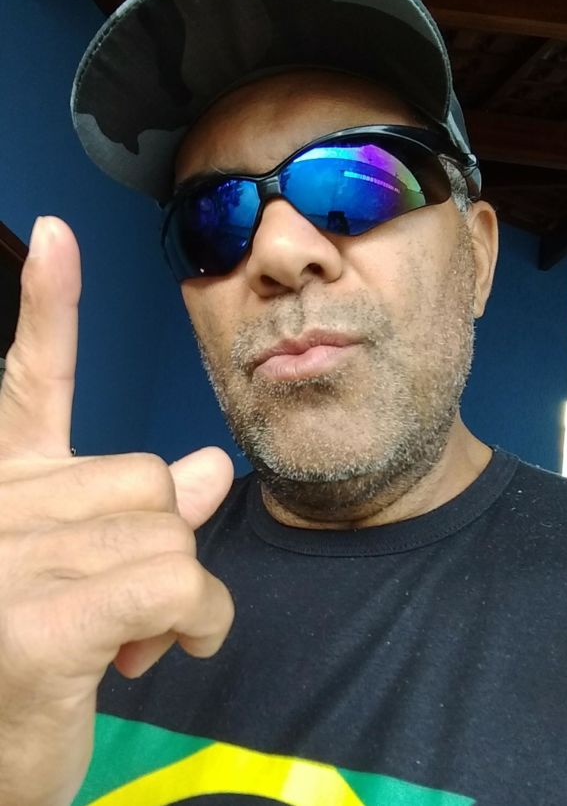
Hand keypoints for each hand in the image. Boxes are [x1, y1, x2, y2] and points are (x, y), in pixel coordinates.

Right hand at [0, 217, 234, 805]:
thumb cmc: (34, 665)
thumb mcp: (89, 577)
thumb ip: (142, 514)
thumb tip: (211, 466)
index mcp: (5, 487)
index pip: (32, 380)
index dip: (49, 305)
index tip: (57, 235)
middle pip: (148, 478)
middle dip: (158, 545)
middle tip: (117, 608)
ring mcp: (12, 563)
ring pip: (172, 532)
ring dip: (178, 595)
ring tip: (126, 641)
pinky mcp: (45, 622)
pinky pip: (177, 585)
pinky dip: (197, 623)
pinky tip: (161, 652)